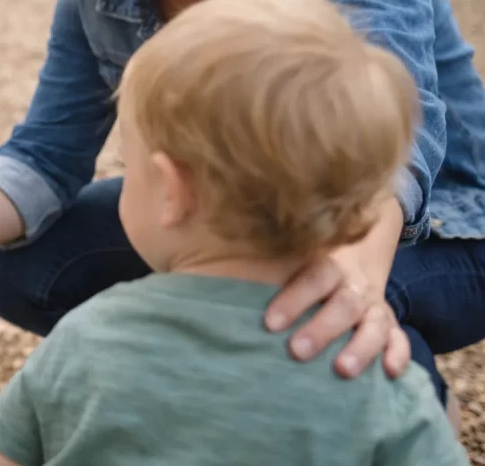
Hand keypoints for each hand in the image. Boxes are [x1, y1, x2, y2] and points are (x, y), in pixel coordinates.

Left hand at [264, 239, 408, 379]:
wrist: (357, 252)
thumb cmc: (308, 263)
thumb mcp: (293, 252)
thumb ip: (260, 255)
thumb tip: (203, 228)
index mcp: (328, 265)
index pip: (313, 277)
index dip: (293, 299)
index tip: (269, 323)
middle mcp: (354, 285)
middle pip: (343, 305)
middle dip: (322, 329)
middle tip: (296, 352)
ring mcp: (374, 305)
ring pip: (375, 325)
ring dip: (361, 348)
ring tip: (342, 370)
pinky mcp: (389, 324)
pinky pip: (399, 339)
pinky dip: (398, 355)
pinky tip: (390, 373)